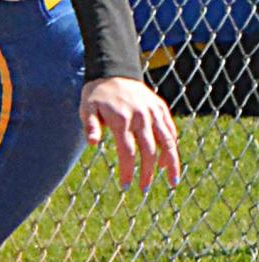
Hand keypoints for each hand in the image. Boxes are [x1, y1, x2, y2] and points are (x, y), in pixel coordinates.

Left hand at [80, 76, 180, 190]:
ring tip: (173, 181)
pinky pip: (170, 129)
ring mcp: (153, 112)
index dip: (128, 169)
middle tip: (143, 189)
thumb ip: (90, 126)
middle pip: (149, 149)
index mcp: (122, 119)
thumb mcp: (87, 109)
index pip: (127, 151)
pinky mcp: (161, 108)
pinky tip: (169, 161)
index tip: (125, 185)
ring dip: (171, 162)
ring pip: (167, 141)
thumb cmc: (97, 95)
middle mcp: (141, 116)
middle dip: (147, 172)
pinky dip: (172, 145)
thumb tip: (92, 143)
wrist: (113, 71)